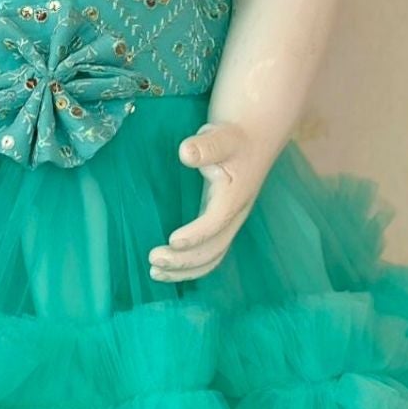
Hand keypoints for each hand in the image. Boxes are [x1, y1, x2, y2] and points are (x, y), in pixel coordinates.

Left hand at [148, 120, 274, 282]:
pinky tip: (168, 268)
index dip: (196, 235)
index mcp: (234, 196)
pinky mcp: (220, 223)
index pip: (216, 222)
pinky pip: (210, 252)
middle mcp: (234, 215)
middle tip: (153, 260)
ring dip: (185, 270)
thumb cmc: (233, 137)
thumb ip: (206, 146)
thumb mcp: (221, 136)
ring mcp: (228, 222)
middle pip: (214, 249)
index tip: (172, 241)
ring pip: (212, 257)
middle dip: (184, 261)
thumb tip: (186, 152)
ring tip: (155, 272)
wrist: (253, 138)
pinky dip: (190, 266)